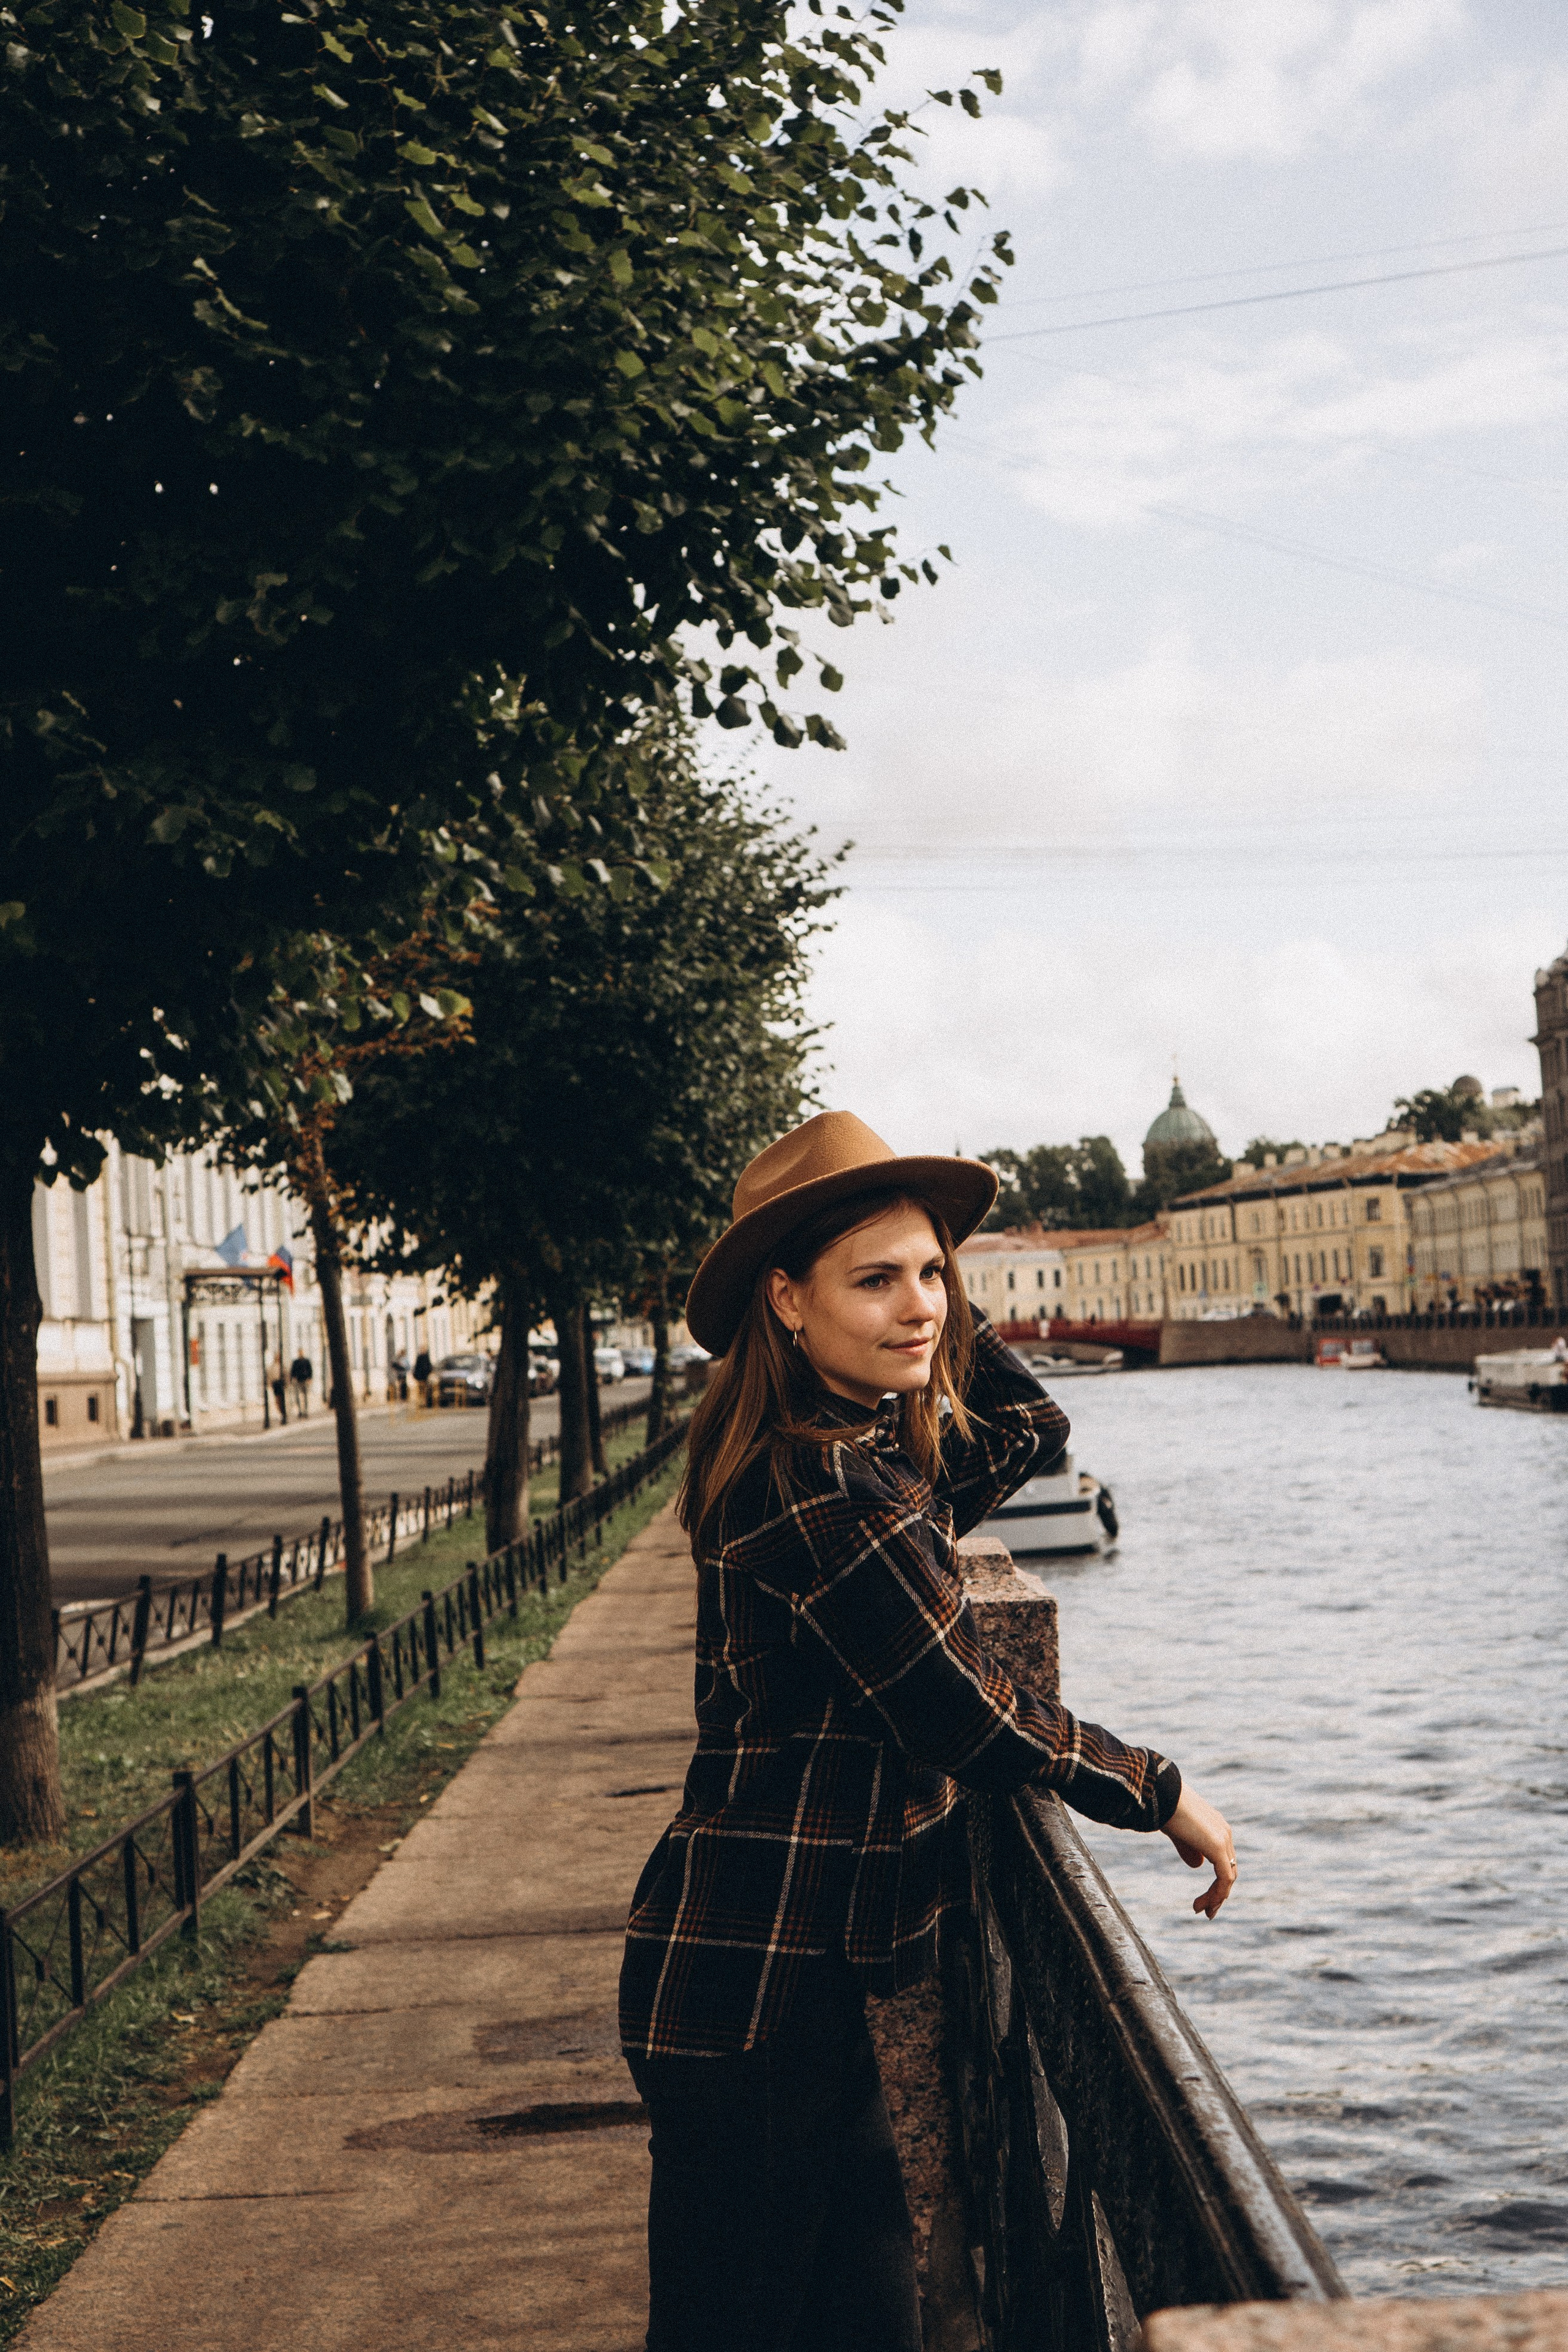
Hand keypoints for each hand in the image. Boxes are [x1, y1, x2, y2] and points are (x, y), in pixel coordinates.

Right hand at [1161, 1786, 1236, 1919]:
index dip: (1217, 1881)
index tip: (1203, 1897)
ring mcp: (1223, 1839)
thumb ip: (1189, 1848)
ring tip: (1202, 1911)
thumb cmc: (1165, 1807)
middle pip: (1229, 1870)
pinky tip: (1203, 1904)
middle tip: (1207, 1911)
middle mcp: (1224, 1833)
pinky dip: (1216, 1894)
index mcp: (1217, 1828)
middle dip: (1219, 1893)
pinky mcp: (1217, 1847)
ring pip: (1228, 1877)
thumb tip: (1198, 1865)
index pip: (1224, 1860)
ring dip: (1216, 1897)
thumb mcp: (1178, 1832)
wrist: (1162, 1793)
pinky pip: (1224, 1878)